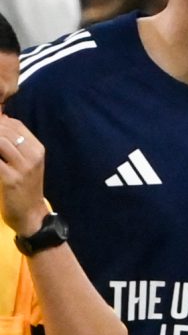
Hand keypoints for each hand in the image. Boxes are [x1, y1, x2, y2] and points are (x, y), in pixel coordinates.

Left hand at [0, 113, 46, 238]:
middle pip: (5, 130)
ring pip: (1, 141)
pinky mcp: (11, 179)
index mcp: (37, 149)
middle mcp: (33, 156)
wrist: (30, 215)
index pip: (14, 124)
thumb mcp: (25, 163)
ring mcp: (23, 168)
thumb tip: (1, 119)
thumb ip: (13, 144)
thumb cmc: (23, 187)